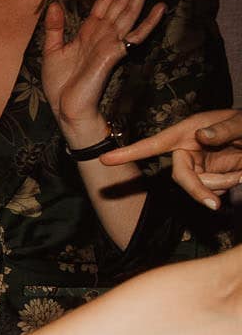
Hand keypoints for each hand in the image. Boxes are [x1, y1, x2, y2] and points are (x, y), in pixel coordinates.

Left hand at [41, 0, 166, 142]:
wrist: (66, 108)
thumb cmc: (61, 85)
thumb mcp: (51, 51)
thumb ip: (54, 28)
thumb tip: (55, 4)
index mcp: (89, 30)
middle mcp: (104, 33)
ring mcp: (111, 42)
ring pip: (129, 11)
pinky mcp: (115, 54)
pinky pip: (135, 36)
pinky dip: (148, 23)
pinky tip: (160, 7)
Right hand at [103, 107, 241, 209]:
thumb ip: (225, 128)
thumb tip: (200, 136)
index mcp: (189, 130)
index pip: (156, 143)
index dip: (130, 152)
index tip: (105, 159)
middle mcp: (189, 148)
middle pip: (179, 176)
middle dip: (198, 189)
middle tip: (216, 206)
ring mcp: (198, 164)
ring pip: (196, 186)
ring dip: (220, 186)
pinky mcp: (209, 175)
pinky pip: (209, 190)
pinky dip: (225, 188)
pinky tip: (239, 176)